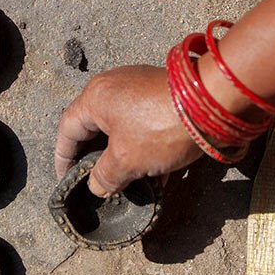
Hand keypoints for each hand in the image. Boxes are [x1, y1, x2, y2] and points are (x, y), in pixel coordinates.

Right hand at [55, 65, 202, 195]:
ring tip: (125, 184)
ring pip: (121, 129)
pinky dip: (143, 149)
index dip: (62, 158)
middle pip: (94, 127)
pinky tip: (154, 177)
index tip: (64, 180)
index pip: (68, 129)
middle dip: (94, 158)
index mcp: (96, 98)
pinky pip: (144, 126)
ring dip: (121, 156)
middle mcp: (114, 88)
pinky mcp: (163, 97)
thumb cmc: (160, 127)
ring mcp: (140, 90)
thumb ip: (105, 176)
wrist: (212, 104)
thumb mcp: (126, 159)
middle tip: (93, 183)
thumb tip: (97, 186)